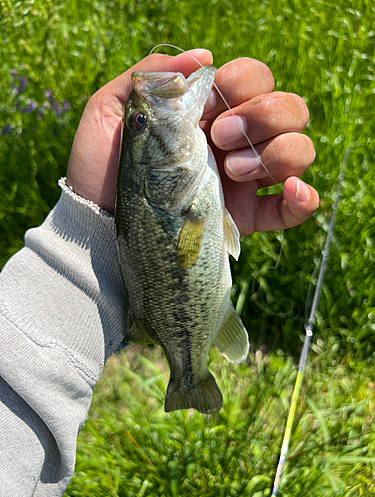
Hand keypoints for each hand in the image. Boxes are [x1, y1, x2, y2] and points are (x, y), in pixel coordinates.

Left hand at [66, 50, 317, 235]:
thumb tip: (203, 56)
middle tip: (221, 137)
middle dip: (262, 115)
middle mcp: (233, 142)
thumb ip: (150, 77)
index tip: (213, 99)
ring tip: (233, 171)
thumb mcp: (109, 112)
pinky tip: (290, 190)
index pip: (252, 80)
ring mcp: (244, 181)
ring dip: (277, 153)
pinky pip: (294, 207)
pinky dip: (304, 197)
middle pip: (287, 109)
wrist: (97, 224)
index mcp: (205, 114)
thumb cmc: (99, 169)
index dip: (244, 81)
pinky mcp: (248, 218)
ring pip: (298, 150)